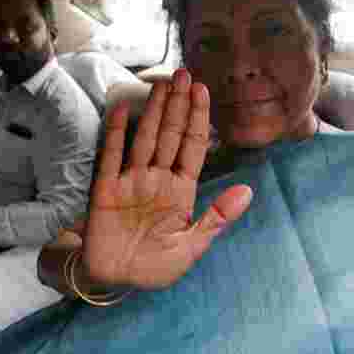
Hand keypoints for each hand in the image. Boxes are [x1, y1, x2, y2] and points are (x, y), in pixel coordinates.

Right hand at [82, 68, 251, 289]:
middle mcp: (157, 179)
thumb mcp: (192, 247)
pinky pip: (111, 156)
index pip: (193, 147)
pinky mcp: (106, 189)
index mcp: (181, 190)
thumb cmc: (155, 265)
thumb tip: (248, 191)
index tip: (203, 91)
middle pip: (170, 135)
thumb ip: (216, 218)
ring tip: (161, 83)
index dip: (198, 119)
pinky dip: (116, 134)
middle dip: (177, 105)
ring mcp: (131, 181)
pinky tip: (122, 110)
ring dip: (153, 111)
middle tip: (183, 73)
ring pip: (145, 139)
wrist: (116, 280)